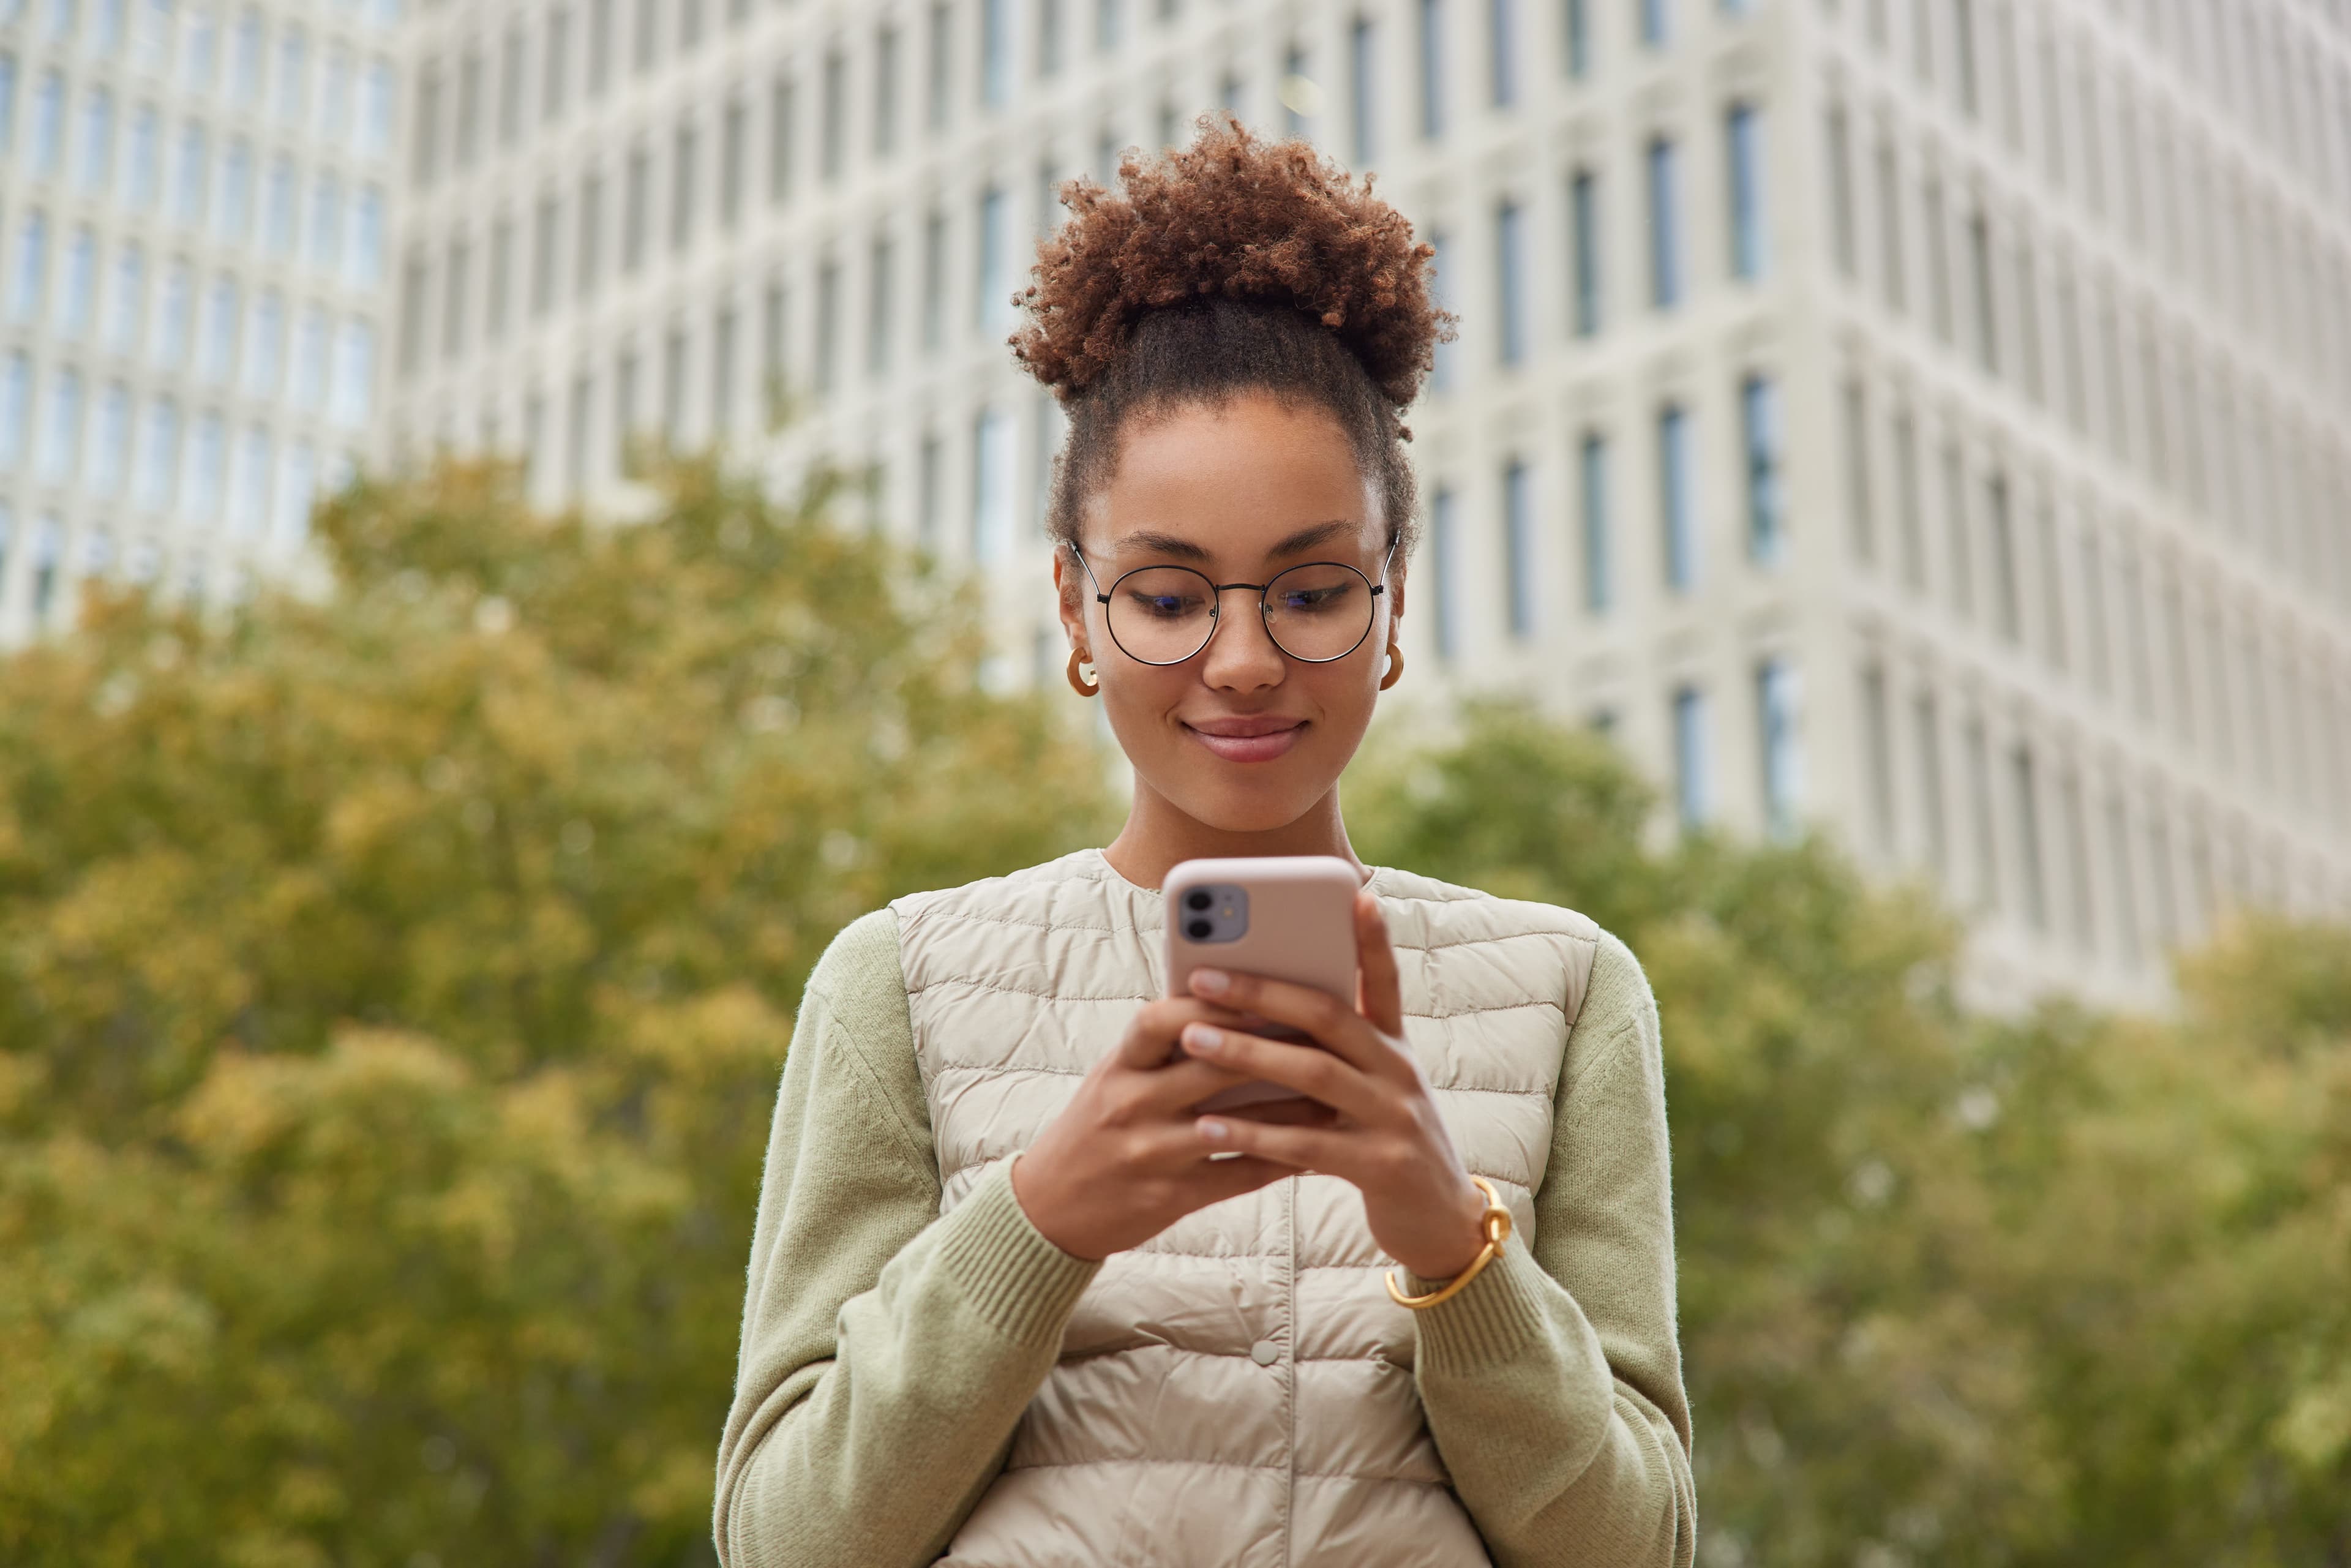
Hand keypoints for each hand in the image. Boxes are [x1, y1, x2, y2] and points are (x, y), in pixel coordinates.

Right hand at [1012, 996, 1295, 1260]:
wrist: (1050, 1208)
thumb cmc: (1094, 1128)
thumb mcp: (1114, 1078)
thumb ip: (1162, 1048)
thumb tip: (1230, 1004)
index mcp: (1118, 1067)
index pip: (1160, 1019)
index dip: (1210, 1002)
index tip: (1258, 988)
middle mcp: (1131, 1105)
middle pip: (1210, 1068)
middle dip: (1270, 1048)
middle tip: (1322, 1033)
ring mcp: (1151, 1153)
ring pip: (1235, 1124)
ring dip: (1291, 1108)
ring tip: (1336, 1092)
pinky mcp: (1172, 1197)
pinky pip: (1238, 1175)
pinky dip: (1281, 1160)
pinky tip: (1316, 1149)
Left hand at [1176, 890, 1490, 1281]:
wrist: (1439, 1222)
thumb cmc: (1384, 1141)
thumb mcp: (1372, 1087)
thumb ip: (1334, 1050)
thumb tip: (1263, 1005)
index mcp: (1395, 1046)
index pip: (1384, 981)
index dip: (1372, 939)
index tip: (1357, 893)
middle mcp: (1400, 1072)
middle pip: (1330, 1017)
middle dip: (1264, 992)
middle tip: (1204, 976)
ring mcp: (1394, 1118)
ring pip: (1313, 1074)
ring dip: (1248, 1055)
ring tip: (1193, 1039)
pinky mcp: (1381, 1166)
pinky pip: (1305, 1144)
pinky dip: (1254, 1133)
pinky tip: (1207, 1125)